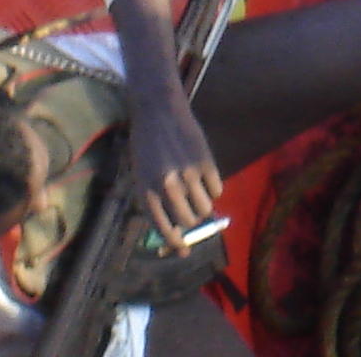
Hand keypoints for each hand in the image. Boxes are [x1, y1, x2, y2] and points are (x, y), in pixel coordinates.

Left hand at [131, 85, 222, 239]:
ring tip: (197, 190)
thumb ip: (157, 202)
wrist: (158, 111)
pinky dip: (213, 188)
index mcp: (147, 193)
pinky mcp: (206, 161)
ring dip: (203, 204)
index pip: (164, 230)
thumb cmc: (146, 146)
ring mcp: (188, 174)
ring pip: (205, 207)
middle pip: (188, 220)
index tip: (184, 249)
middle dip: (191, 220)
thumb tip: (177, 230)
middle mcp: (167, 187)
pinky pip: (217, 188)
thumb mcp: (143, 177)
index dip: (176, 243)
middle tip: (191, 209)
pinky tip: (205, 176)